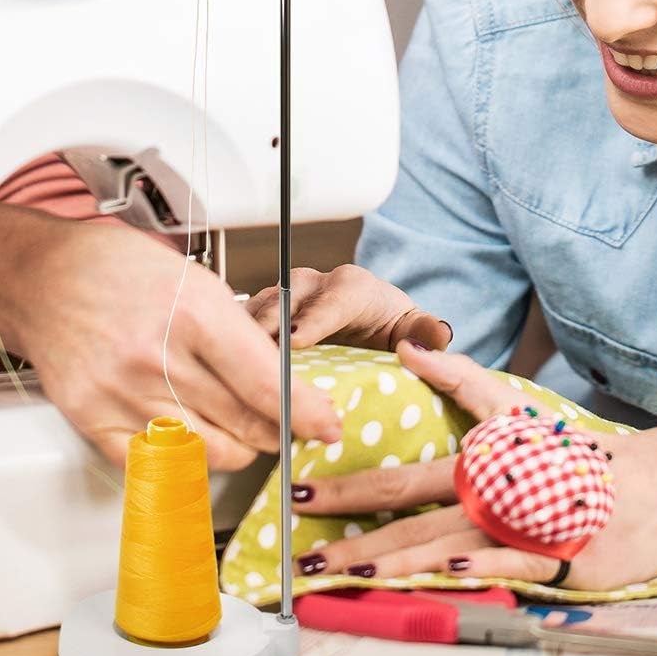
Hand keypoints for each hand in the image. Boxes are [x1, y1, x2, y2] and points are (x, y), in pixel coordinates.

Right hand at [0, 203, 342, 470]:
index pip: (265, 383)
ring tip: (241, 430)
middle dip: (277, 430)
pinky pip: (155, 462)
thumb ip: (235, 330)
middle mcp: (158, 355)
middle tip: (289, 428)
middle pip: (243, 421)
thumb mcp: (191, 278)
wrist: (40, 277)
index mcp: (192, 310)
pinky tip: (195, 442)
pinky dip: (184, 459)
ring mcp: (122, 392)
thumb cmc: (115, 267)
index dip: (305, 412)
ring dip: (236, 447)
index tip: (326, 424)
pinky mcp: (93, 418)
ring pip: (207, 449)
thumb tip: (280, 376)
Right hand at [247, 264, 451, 352]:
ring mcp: (283, 299)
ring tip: (232, 368)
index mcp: (350, 286)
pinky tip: (222, 369)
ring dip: (244, 338)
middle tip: (257, 361)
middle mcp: (312, 286)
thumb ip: (427, 332)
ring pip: (257, 310)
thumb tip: (435, 337)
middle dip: (269, 330)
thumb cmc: (389, 325)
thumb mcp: (414, 329)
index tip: (297, 341)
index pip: (331, 301)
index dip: (312, 320)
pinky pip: (241, 324)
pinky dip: (230, 344)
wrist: (372, 322)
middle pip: (285, 301)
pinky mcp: (262, 315)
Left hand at [291, 340, 656, 591]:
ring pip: (445, 545)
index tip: (299, 488)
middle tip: (302, 547)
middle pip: (409, 513)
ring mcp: (517, 527)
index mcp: (474, 464)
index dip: (346, 484)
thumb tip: (411, 347)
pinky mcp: (552, 558)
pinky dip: (478, 562)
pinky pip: (509, 561)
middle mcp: (487, 493)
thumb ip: (461, 380)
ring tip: (348, 570)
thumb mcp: (514, 410)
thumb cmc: (572, 456)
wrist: (650, 488)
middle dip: (352, 531)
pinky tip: (446, 571)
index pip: (397, 476)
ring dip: (394, 559)